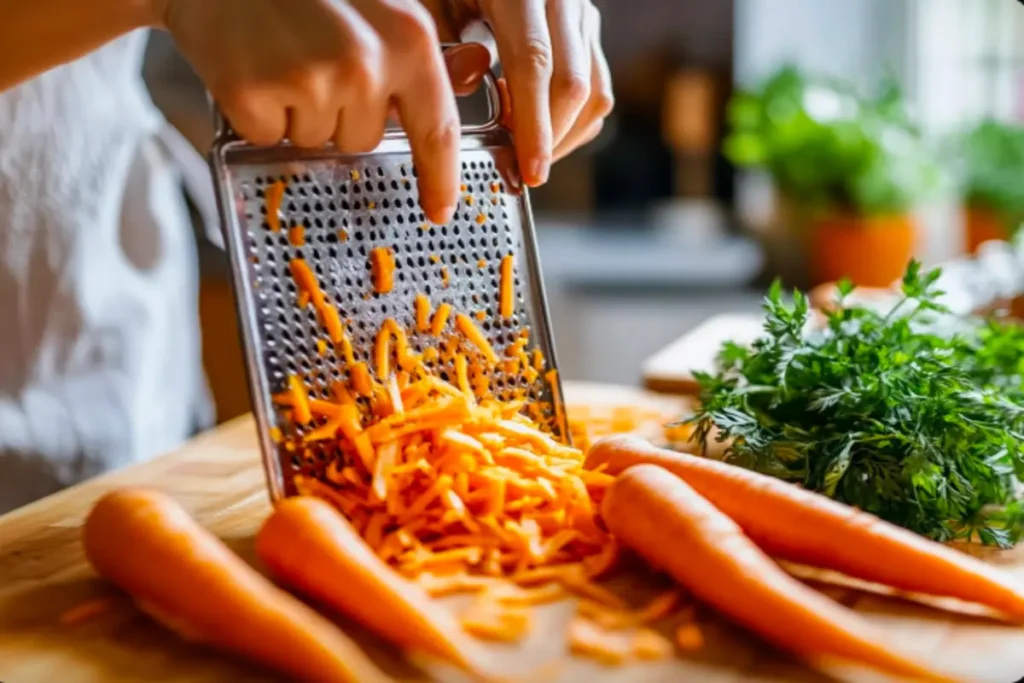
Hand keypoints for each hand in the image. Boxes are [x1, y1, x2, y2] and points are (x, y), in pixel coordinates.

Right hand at [159, 0, 468, 222]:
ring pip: (318, 142)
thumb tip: (476, 69)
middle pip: (365, 139)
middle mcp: (365, 61)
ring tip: (283, 59)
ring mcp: (309, 79)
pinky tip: (254, 69)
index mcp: (408, 37)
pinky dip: (259, 116)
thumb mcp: (379, 5)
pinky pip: (270, 139)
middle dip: (342, 115)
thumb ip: (421, 49)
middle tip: (315, 61)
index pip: (438, 129)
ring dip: (301, 114)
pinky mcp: (255, 93)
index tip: (440, 210)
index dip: (439, 178)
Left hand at [440, 0, 613, 185]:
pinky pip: (597, 88)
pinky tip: (537, 122)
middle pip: (573, 85)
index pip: (535, 63)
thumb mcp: (432, 6)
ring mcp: (580, 14)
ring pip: (594, 92)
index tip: (531, 169)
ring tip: (525, 147)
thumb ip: (444, 46)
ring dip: (564, 135)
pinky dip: (574, 121)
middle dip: (550, 140)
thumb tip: (472, 83)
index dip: (534, 124)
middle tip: (522, 171)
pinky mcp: (588, 29)